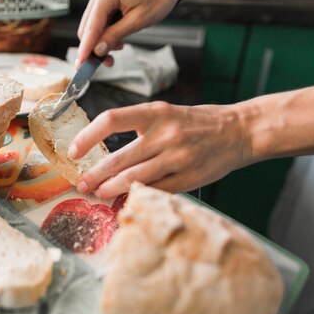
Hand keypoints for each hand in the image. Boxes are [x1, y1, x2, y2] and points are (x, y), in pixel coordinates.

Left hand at [67, 101, 251, 197]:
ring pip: (134, 179)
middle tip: (81, 183)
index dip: (88, 137)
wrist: (239, 131)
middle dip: (95, 175)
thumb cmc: (196, 122)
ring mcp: (177, 158)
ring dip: (110, 189)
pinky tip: (125, 200)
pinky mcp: (188, 178)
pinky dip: (137, 197)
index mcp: (156, 113)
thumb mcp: (167, 113)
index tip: (74, 150)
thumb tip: (105, 154)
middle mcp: (165, 134)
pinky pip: (155, 191)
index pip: (111, 120)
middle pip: (119, 159)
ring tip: (98, 193)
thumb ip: (139, 129)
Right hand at [75, 0, 180, 68]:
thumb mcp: (138, 20)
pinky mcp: (104, 4)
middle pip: (86, 29)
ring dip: (100, 43)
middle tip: (107, 62)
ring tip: (118, 48)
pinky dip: (105, 36)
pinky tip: (117, 40)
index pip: (90, 27)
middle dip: (94, 48)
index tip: (81, 64)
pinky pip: (98, 25)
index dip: (85, 48)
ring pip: (91, 29)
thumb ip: (115, 35)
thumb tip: (98, 50)